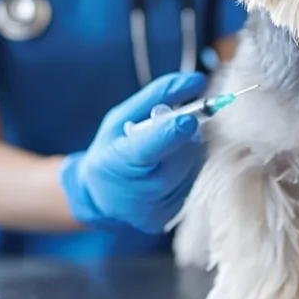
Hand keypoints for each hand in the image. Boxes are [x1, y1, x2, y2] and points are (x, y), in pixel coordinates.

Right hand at [59, 72, 208, 233]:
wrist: (99, 198)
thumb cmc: (111, 149)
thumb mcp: (122, 116)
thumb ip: (159, 95)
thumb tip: (198, 80)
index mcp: (120, 161)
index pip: (152, 146)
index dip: (174, 132)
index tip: (190, 119)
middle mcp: (139, 191)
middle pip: (183, 155)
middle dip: (186, 135)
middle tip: (175, 126)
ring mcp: (155, 209)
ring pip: (194, 167)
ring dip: (189, 151)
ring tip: (168, 150)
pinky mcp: (168, 217)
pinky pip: (193, 183)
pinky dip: (188, 169)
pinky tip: (170, 168)